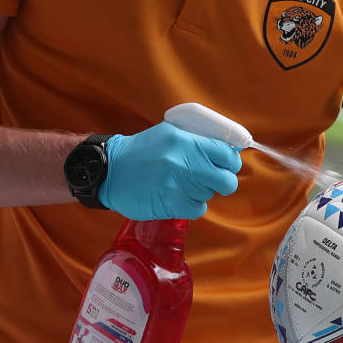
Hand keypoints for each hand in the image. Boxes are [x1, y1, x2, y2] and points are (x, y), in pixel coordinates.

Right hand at [99, 122, 241, 219]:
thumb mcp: (170, 133)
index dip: (231, 161)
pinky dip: (190, 205)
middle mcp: (186, 162)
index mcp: (187, 141)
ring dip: (200, 192)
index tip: (227, 164)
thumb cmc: (142, 151)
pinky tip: (176, 196)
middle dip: (223, 181)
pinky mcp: (171, 204)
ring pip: (210, 195)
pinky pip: (197, 209)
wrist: (111, 170)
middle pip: (227, 180)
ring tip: (181, 184)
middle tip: (211, 179)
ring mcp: (179, 185)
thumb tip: (228, 148)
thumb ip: (197, 140)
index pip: (228, 154)